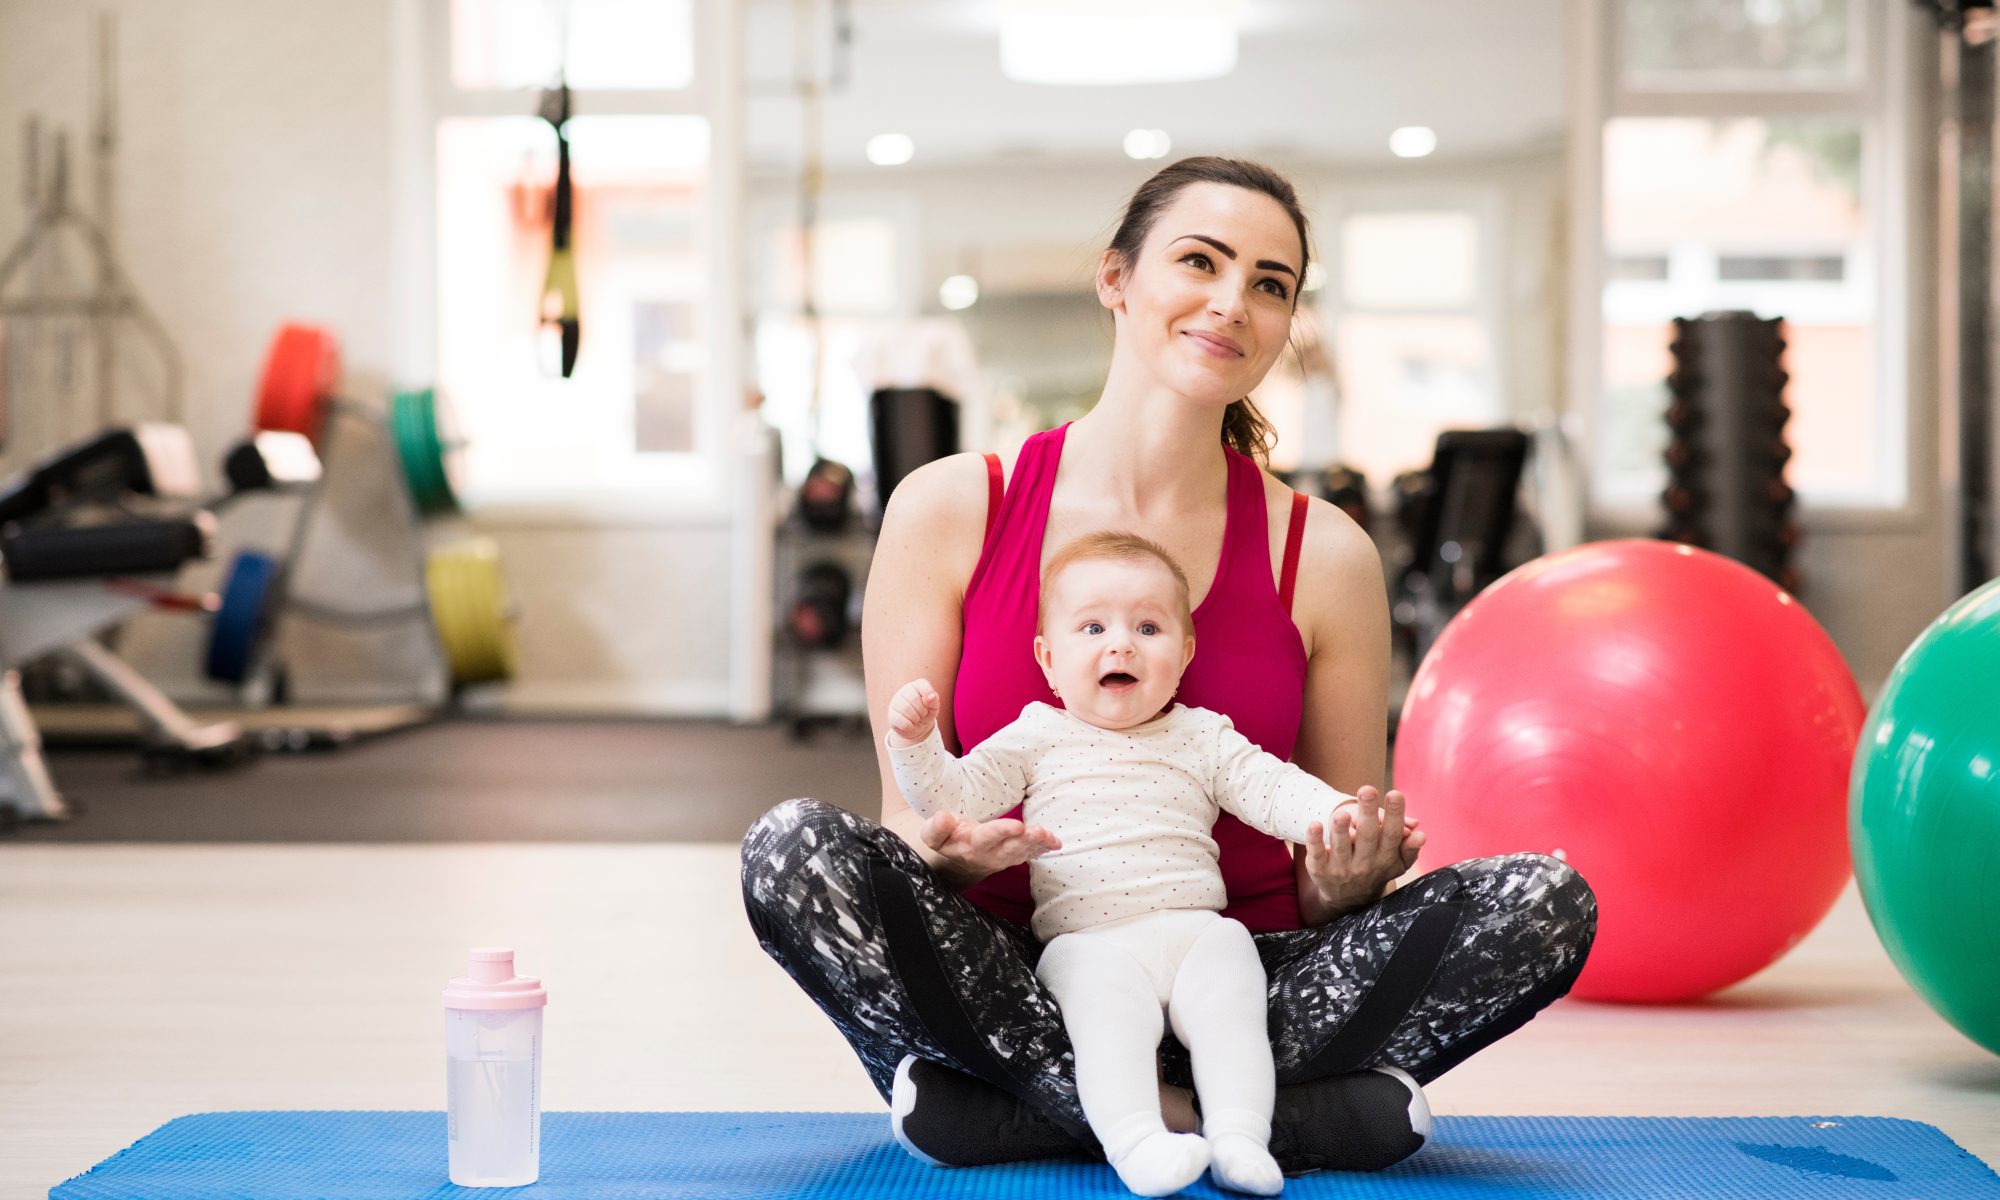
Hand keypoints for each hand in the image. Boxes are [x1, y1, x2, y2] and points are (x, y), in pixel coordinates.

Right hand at [886, 678, 941, 746]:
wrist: (916, 728)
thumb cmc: (926, 713)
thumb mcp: (934, 707)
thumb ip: (934, 700)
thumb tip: (931, 697)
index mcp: (916, 686)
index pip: (921, 684)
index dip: (928, 694)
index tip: (930, 703)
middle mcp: (904, 691)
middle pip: (914, 698)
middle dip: (922, 710)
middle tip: (923, 714)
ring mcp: (895, 703)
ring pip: (906, 709)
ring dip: (916, 719)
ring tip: (916, 719)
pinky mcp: (891, 715)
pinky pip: (902, 721)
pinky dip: (910, 726)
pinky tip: (910, 724)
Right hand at [921, 809, 1061, 882]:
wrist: (959, 857)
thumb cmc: (949, 838)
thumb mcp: (934, 834)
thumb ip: (936, 828)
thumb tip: (943, 818)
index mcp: (970, 846)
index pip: (987, 838)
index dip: (1002, 831)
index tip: (1017, 825)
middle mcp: (990, 855)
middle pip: (1010, 848)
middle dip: (1026, 840)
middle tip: (1039, 832)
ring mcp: (1004, 858)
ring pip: (1023, 852)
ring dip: (1038, 844)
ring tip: (1051, 837)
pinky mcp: (1014, 857)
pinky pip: (1030, 853)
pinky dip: (1043, 848)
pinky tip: (1055, 842)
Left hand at [1302, 786, 1423, 915]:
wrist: (1350, 900)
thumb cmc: (1377, 870)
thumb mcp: (1397, 863)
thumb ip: (1409, 848)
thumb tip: (1421, 834)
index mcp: (1386, 858)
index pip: (1393, 834)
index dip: (1395, 814)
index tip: (1395, 793)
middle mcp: (1365, 864)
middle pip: (1368, 836)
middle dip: (1368, 813)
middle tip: (1367, 789)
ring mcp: (1342, 869)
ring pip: (1342, 847)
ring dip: (1341, 830)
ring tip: (1342, 812)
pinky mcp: (1320, 870)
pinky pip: (1317, 854)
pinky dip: (1315, 840)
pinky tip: (1314, 824)